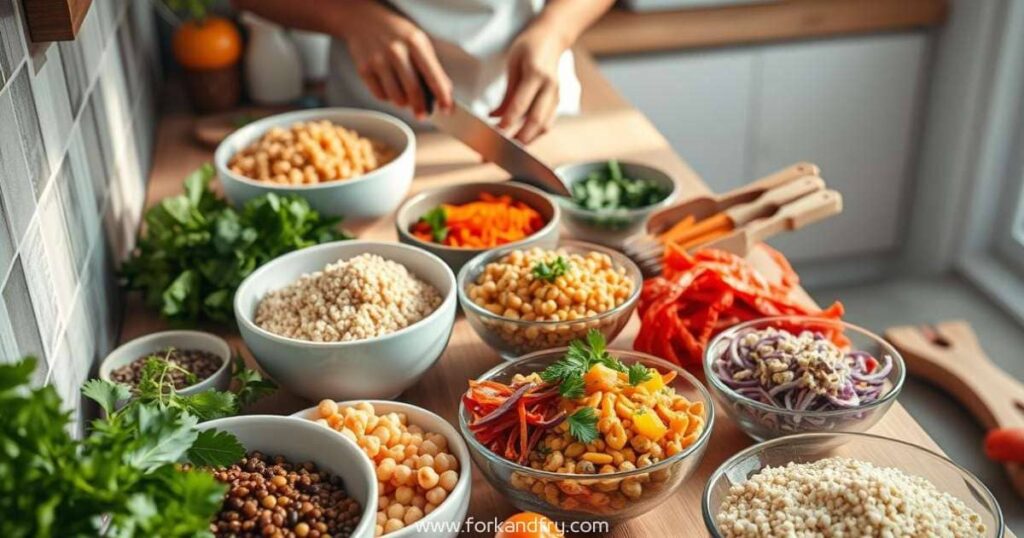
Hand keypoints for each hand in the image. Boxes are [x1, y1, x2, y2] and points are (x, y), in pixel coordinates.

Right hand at [338, 1, 452, 117]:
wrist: (363, 20)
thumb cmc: (397, 33)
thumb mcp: (419, 41)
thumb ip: (432, 66)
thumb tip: (445, 92)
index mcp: (415, 42)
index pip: (432, 76)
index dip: (442, 96)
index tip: (447, 109)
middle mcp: (396, 51)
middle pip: (413, 91)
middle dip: (421, 108)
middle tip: (423, 114)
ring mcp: (378, 61)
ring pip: (396, 98)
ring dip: (404, 102)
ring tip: (405, 95)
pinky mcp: (364, 69)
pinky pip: (380, 96)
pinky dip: (388, 97)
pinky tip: (390, 86)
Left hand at [491, 23, 567, 142]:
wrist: (553, 38)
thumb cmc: (529, 47)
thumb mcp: (513, 63)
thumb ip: (507, 92)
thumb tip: (494, 117)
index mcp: (537, 74)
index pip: (522, 104)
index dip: (509, 120)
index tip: (496, 131)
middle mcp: (550, 87)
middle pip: (536, 120)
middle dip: (519, 138)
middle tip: (501, 149)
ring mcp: (556, 96)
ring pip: (544, 126)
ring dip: (527, 140)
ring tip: (509, 150)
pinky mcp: (557, 102)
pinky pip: (546, 123)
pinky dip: (533, 134)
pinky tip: (520, 139)